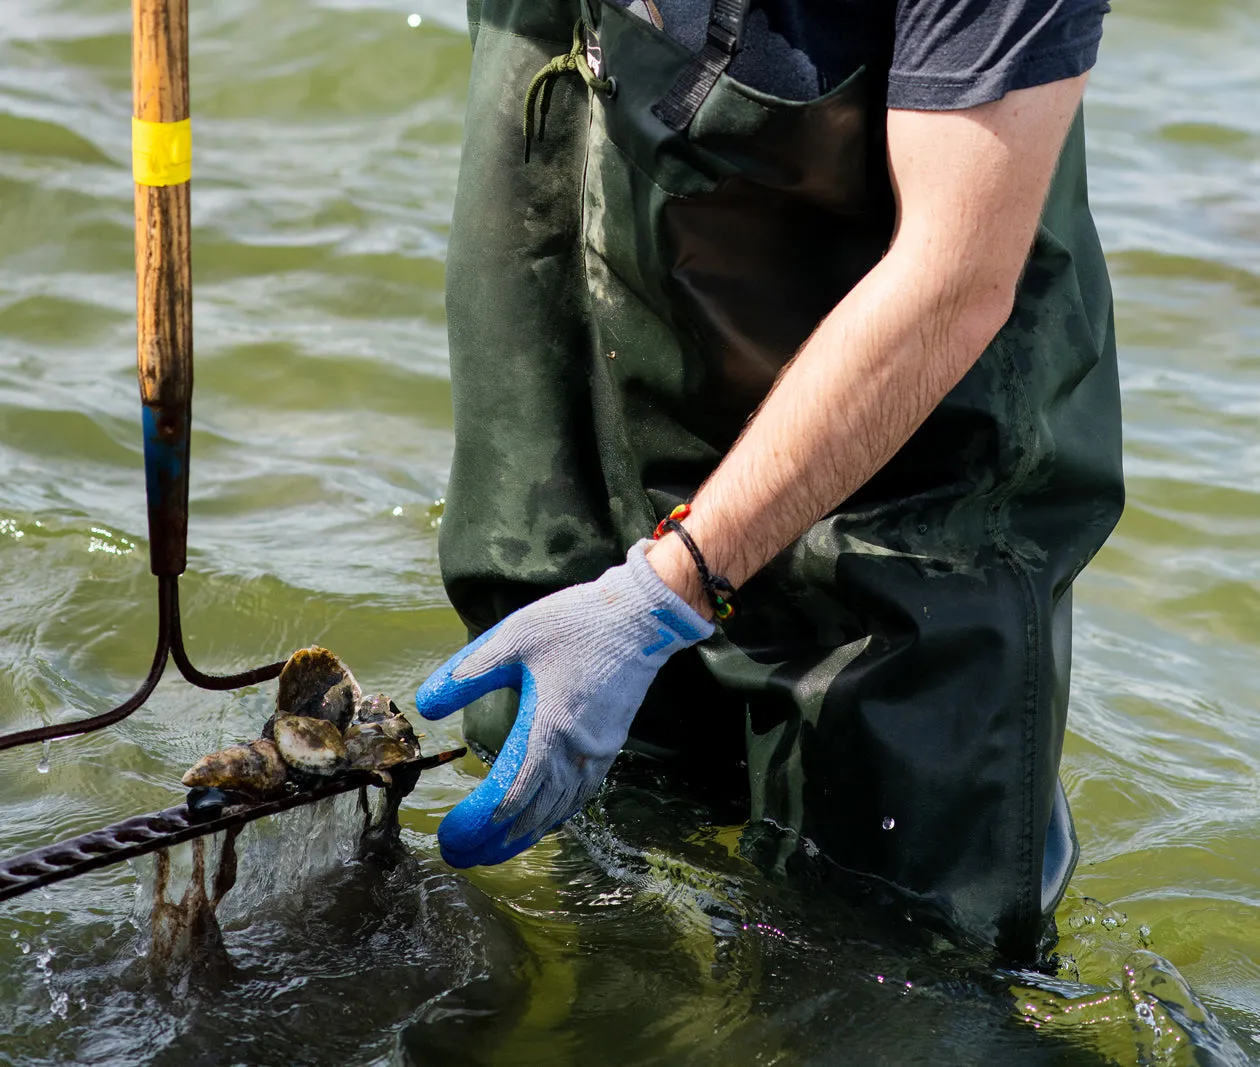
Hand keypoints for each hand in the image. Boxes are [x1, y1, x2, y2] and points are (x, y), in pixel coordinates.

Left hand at [416, 540, 713, 867]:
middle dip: (492, 840)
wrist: (641, 618)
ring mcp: (597, 753)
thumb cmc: (576, 624)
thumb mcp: (513, 637)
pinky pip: (578, 796)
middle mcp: (576, 751)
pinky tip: (538, 821)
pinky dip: (553, 816)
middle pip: (531, 813)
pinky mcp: (609, 747)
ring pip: (557, 811)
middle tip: (459, 856)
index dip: (477, 822)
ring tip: (492, 852)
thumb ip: (467, 673)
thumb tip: (425, 707)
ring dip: (522, 835)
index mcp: (549, 727)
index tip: (449, 837)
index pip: (508, 793)